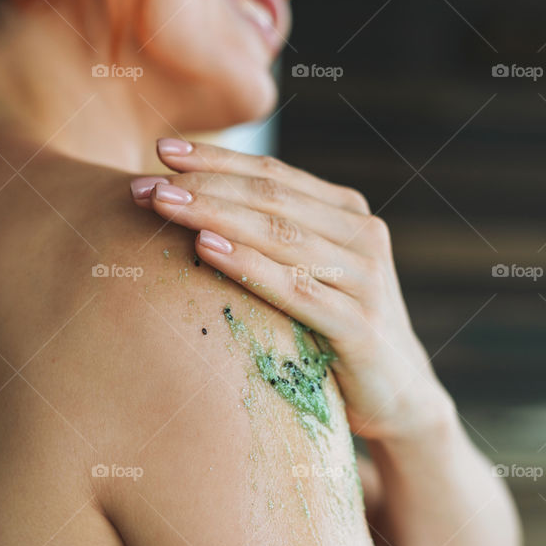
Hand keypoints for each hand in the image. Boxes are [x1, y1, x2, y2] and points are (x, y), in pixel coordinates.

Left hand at [131, 138, 450, 440]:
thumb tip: (193, 209)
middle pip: (272, 197)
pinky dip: (248, 265)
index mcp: (347, 213)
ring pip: (280, 236)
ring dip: (216, 214)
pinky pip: (296, 290)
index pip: (274, 173)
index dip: (217, 158)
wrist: (399, 396)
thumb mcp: (310, 273)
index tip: (163, 149)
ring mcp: (366, 279)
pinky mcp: (362, 326)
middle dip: (205, 184)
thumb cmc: (335, 330)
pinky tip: (206, 248)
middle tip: (147, 182)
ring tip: (164, 205)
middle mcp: (362, 235)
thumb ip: (275, 239)